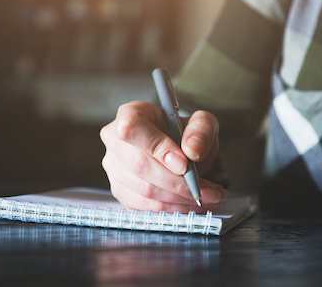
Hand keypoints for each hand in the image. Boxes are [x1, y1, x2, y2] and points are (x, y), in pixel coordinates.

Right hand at [100, 101, 225, 212]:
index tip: (184, 163)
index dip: (157, 147)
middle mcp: (115, 140)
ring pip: (144, 190)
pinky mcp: (120, 191)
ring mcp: (114, 168)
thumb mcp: (202, 123)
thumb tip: (192, 150)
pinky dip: (173, 209)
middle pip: (139, 165)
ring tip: (208, 197)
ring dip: (180, 199)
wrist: (178, 150)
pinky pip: (145, 206)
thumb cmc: (184, 133)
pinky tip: (192, 204)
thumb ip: (201, 130)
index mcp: (131, 113)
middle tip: (205, 189)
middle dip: (177, 182)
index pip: (131, 128)